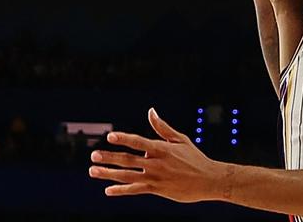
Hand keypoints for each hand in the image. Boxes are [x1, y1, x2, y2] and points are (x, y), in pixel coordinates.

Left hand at [89, 107, 227, 202]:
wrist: (209, 180)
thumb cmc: (195, 158)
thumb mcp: (180, 140)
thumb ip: (162, 127)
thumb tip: (150, 111)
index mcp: (161, 148)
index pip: (138, 142)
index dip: (123, 139)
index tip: (110, 137)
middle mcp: (156, 162)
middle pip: (128, 159)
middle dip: (109, 157)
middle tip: (93, 155)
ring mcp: (156, 177)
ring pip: (128, 175)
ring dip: (109, 173)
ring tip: (93, 171)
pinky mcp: (158, 189)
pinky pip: (136, 190)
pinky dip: (121, 190)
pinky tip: (108, 190)